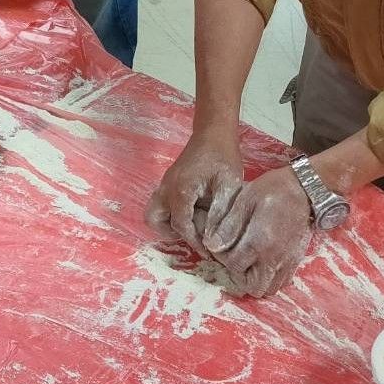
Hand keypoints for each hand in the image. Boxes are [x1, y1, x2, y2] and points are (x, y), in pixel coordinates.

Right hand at [146, 131, 244, 250]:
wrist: (213, 132)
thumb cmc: (222, 156)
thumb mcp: (228, 184)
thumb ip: (220, 213)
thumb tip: (214, 240)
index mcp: (181, 190)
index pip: (181, 225)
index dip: (195, 242)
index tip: (210, 251)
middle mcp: (166, 189)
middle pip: (155, 220)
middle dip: (174, 233)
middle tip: (196, 234)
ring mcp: (165, 185)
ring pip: (154, 213)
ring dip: (170, 224)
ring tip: (193, 225)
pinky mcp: (169, 182)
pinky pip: (162, 204)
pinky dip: (173, 214)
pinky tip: (195, 211)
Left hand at [204, 167, 311, 297]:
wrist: (306, 189)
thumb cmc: (273, 190)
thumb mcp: (245, 201)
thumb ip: (228, 225)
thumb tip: (212, 245)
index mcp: (259, 242)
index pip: (234, 266)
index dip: (224, 258)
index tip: (222, 245)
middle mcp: (274, 258)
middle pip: (253, 287)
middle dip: (240, 277)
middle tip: (236, 257)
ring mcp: (288, 261)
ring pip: (269, 288)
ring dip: (256, 279)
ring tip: (250, 260)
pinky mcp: (297, 260)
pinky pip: (282, 282)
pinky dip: (271, 277)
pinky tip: (264, 260)